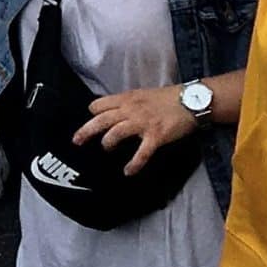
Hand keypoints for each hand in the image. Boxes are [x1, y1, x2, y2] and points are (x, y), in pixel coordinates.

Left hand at [76, 84, 204, 174]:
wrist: (190, 101)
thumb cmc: (166, 98)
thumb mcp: (141, 94)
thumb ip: (127, 103)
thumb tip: (115, 111)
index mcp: (126, 98)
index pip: (99, 105)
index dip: (93, 113)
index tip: (90, 121)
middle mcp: (131, 110)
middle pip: (101, 119)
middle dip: (86, 131)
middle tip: (76, 141)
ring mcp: (143, 123)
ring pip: (116, 133)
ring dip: (108, 143)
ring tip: (106, 149)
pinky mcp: (156, 136)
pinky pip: (142, 153)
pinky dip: (134, 164)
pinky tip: (128, 171)